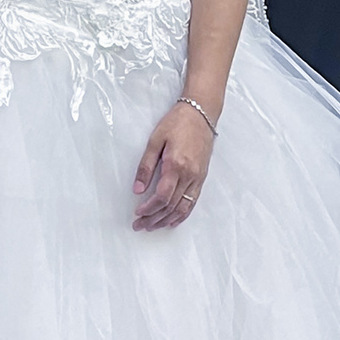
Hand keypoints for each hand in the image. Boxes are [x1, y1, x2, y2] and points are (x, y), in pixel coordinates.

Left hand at [133, 99, 216, 229]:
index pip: (162, 196)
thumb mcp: (155, 141)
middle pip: (171, 206)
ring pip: (183, 207)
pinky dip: (182, 214)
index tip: (138, 213)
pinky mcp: (202, 177)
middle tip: (140, 225)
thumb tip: (138, 189)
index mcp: (176, 165)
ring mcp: (198, 178)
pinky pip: (193, 202)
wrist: (201, 113)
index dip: (149, 208)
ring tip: (153, 226)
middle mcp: (189, 175)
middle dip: (154, 219)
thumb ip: (146, 166)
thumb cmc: (177, 123)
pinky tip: (173, 220)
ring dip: (167, 220)